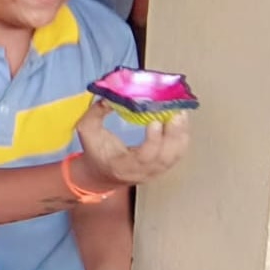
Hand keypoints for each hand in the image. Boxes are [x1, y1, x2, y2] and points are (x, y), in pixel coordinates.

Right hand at [75, 99, 190, 188]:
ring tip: (181, 112)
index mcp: (122, 165)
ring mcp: (155, 171)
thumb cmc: (95, 151)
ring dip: (181, 133)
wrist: (101, 173)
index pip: (144, 157)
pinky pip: (178, 153)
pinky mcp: (163, 166)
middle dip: (174, 133)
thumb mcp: (87, 131)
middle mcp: (142, 172)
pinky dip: (182, 136)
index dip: (153, 140)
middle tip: (176, 112)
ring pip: (175, 154)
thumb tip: (111, 96)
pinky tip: (181, 121)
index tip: (156, 121)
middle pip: (165, 156)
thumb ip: (96, 113)